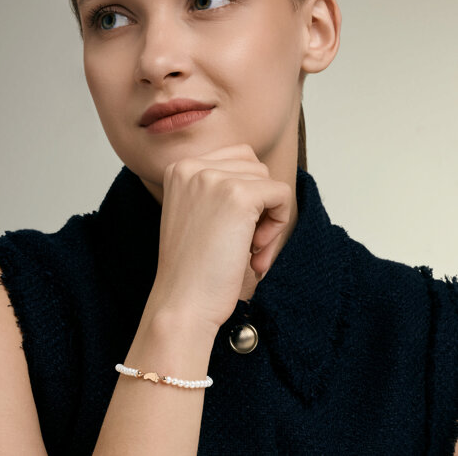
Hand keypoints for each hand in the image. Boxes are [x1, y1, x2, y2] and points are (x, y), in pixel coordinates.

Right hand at [149, 143, 292, 331]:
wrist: (182, 303)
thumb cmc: (192, 268)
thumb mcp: (195, 214)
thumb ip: (217, 188)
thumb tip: (262, 178)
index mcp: (179, 168)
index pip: (235, 158)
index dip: (247, 193)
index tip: (235, 229)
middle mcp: (193, 166)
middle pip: (253, 166)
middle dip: (260, 203)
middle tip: (247, 242)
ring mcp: (214, 178)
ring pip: (268, 180)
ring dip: (269, 217)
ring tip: (250, 250)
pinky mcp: (238, 195)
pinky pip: (282, 194)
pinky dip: (279, 224)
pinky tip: (256, 252)